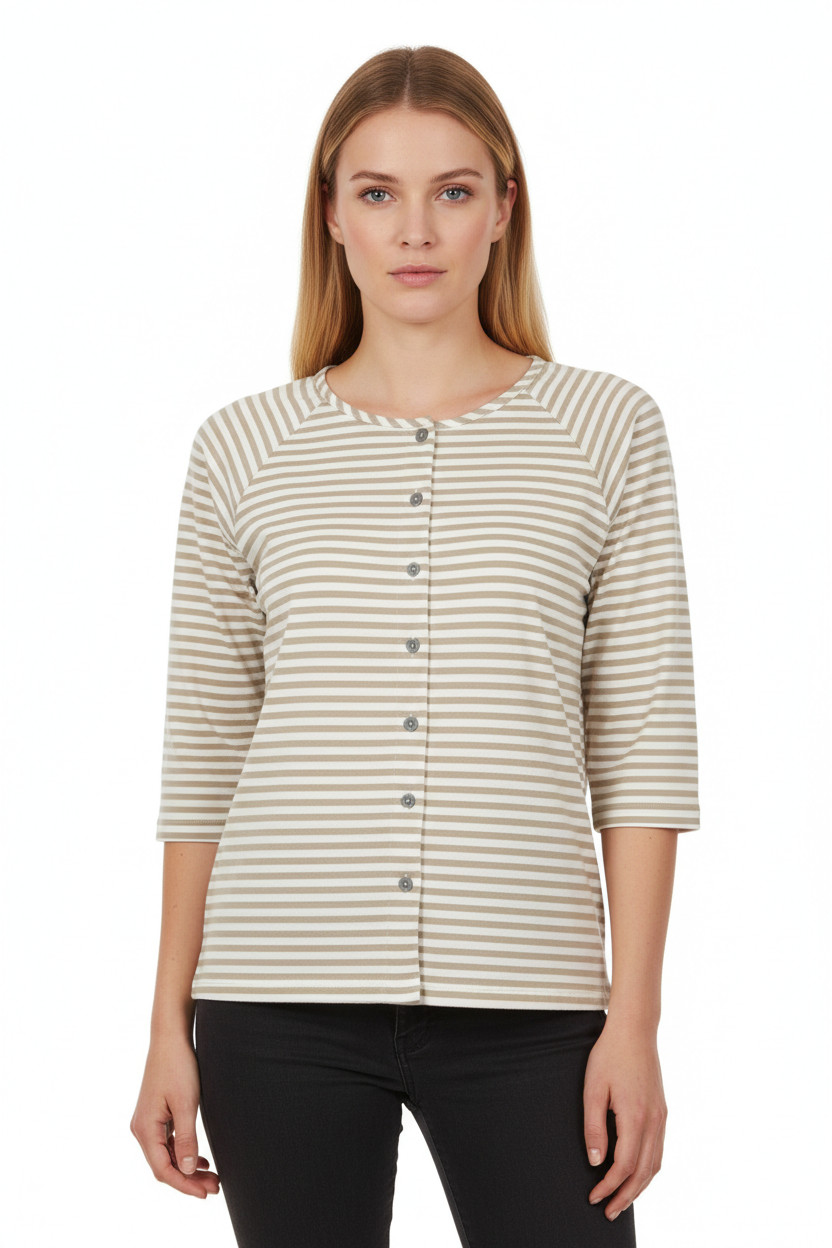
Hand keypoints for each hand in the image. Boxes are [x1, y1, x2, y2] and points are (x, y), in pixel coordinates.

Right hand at [130, 1033, 219, 1198]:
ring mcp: (148, 1122)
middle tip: (215, 1187)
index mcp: (145, 1129)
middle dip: (189, 1179)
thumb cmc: (178, 1066)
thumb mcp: (186, 1104)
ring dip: (187, 1167)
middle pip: (164, 1165)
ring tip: (212, 1176)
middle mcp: (142, 1128)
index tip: (205, 1193)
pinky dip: (183, 1152)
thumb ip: (186, 1138)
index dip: (184, 1185)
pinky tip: (200, 1158)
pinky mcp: (156, 1114)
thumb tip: (186, 1170)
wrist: (170, 1037)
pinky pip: (167, 1142)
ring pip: (167, 1155)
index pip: (163, 1170)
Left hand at [582, 1016, 666, 1220]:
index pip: (624, 1165)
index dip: (608, 1186)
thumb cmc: (609, 1055)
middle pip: (643, 1172)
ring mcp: (661, 1117)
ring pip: (655, 1164)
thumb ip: (593, 1126)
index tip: (593, 1197)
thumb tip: (595, 1161)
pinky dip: (649, 1170)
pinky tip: (636, 1174)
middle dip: (626, 1196)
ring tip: (622, 1201)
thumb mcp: (593, 1088)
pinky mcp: (662, 1112)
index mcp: (635, 1116)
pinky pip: (659, 1150)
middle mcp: (654, 1121)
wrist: (635, 1031)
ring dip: (640, 1187)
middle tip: (609, 1213)